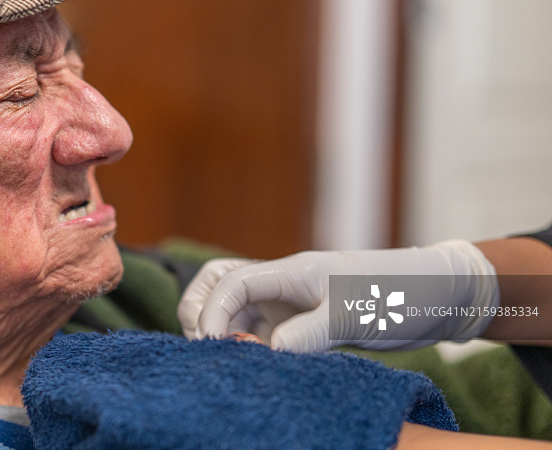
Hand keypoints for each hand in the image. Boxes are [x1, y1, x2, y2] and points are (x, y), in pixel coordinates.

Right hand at [177, 240, 498, 351]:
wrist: (435, 294)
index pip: (232, 281)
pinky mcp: (301, 319)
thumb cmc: (398, 293)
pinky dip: (247, 343)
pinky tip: (256, 365)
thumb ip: (309, 333)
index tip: (213, 345)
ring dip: (223, 327)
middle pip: (219, 282)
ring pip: (236, 306)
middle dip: (201, 310)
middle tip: (209, 347)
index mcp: (291, 271)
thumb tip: (266, 353)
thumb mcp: (354, 315)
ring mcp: (290, 300)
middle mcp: (283, 282)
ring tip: (231, 360)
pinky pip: (260, 328)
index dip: (212, 311)